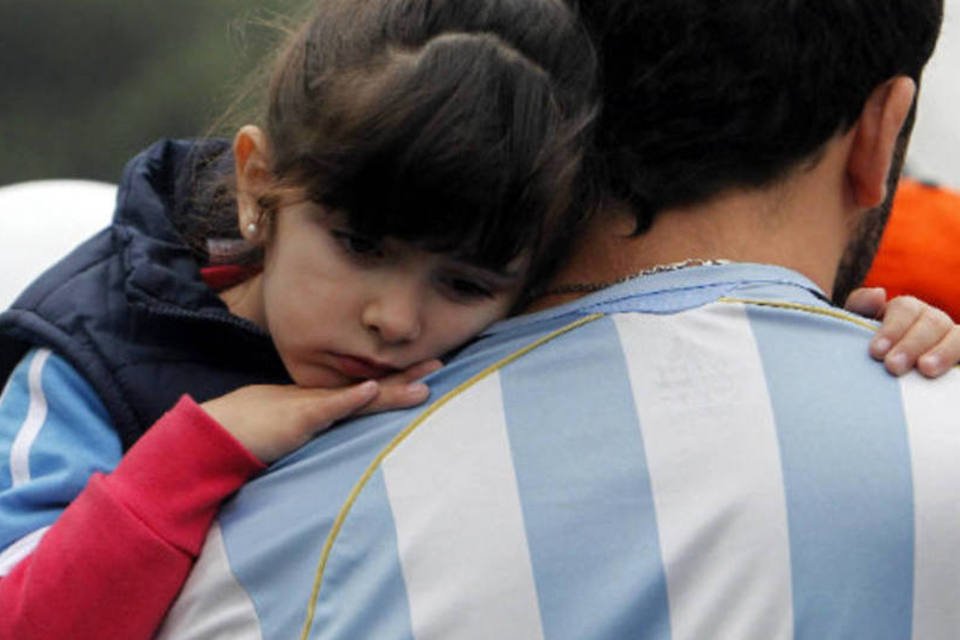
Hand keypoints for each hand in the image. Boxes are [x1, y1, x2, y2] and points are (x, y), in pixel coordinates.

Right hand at [201, 359, 441, 462]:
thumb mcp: (292, 424)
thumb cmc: (250, 429)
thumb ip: (318, 420)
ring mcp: (310, 406)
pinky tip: (368, 390)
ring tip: (424, 380)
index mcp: (323, 401)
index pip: (367, 389)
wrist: (212, 433)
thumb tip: (343, 414)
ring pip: (358, 396)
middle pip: (371, 386)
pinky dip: (348, 399)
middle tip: (441, 363)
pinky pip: (325, 408)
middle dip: (407, 376)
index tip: (428, 370)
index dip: (397, 380)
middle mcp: (322, 399)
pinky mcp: (296, 418)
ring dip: (391, 388)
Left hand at [844, 287, 959, 376]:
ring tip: (926, 369)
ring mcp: (953, 339)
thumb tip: (878, 293)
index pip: (905, 309)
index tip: (876, 352)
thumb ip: (861, 309)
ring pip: (958, 336)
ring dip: (943, 352)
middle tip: (893, 366)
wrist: (884, 385)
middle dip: (911, 344)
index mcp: (906, 312)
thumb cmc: (871, 355)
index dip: (892, 329)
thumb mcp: (857, 332)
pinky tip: (954, 374)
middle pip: (932, 322)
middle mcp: (934, 321)